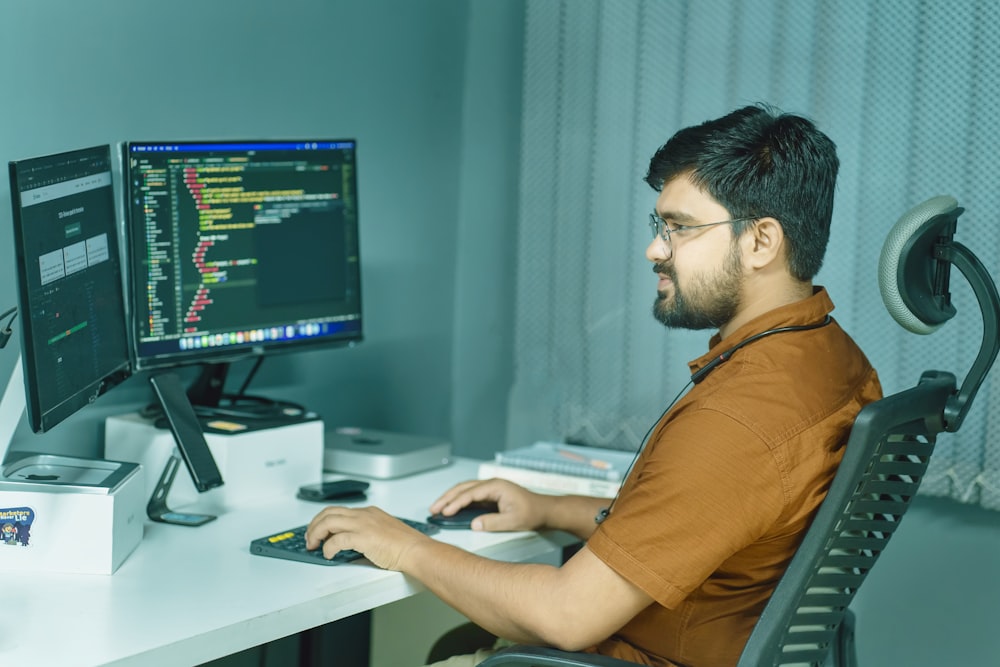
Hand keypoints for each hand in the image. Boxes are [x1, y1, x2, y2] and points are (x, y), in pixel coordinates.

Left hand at [305, 505, 431, 570]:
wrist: (416, 551)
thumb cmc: (405, 546)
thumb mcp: (382, 532)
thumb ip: (366, 533)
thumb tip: (348, 543)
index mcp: (369, 512)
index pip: (338, 510)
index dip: (324, 520)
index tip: (318, 531)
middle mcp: (364, 515)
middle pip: (329, 513)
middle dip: (314, 525)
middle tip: (310, 538)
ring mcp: (363, 524)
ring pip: (328, 521)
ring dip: (316, 533)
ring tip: (313, 545)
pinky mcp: (363, 537)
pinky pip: (337, 540)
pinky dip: (328, 547)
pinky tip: (328, 554)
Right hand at [429, 479, 546, 531]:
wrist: (545, 510)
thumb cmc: (532, 512)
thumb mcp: (513, 521)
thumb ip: (492, 522)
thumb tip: (473, 524)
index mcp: (496, 487)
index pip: (470, 493)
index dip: (455, 503)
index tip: (445, 512)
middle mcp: (491, 485)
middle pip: (463, 488)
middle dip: (447, 498)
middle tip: (433, 509)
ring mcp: (491, 489)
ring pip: (465, 490)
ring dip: (451, 498)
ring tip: (438, 508)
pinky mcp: (491, 495)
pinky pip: (471, 496)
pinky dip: (459, 501)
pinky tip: (452, 508)